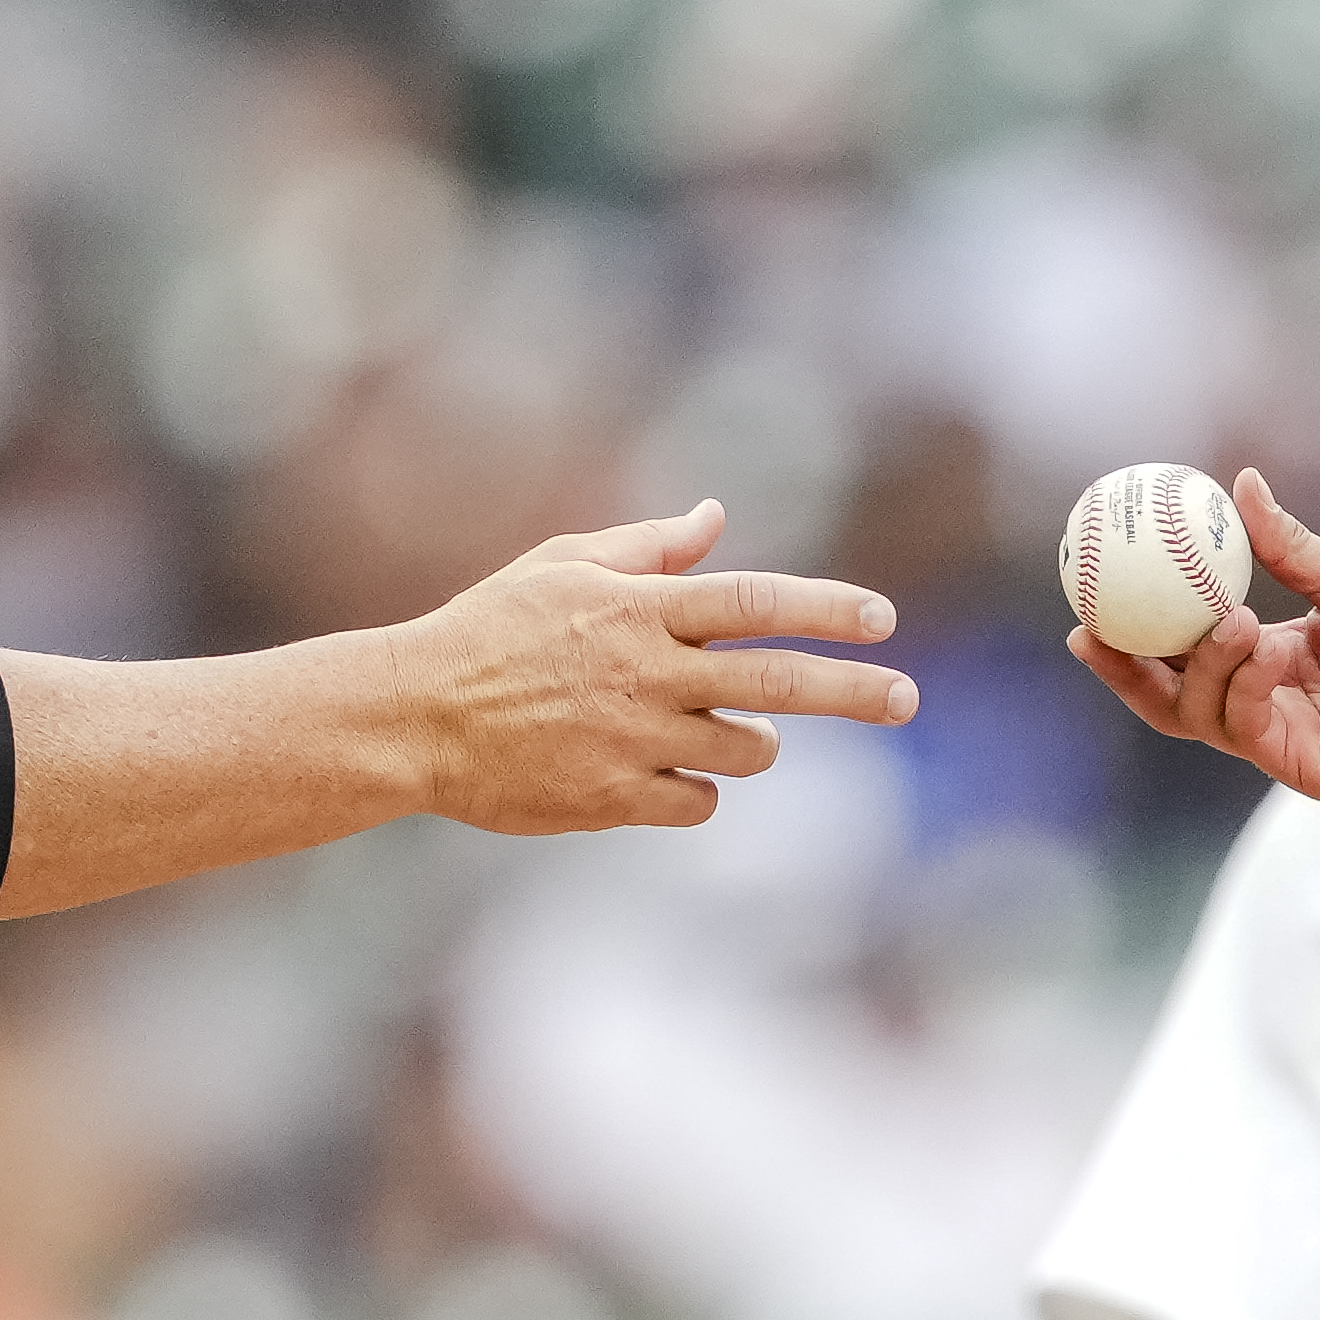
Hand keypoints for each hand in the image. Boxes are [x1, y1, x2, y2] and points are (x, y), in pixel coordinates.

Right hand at [407, 503, 914, 834]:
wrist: (413, 718)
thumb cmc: (489, 630)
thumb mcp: (561, 566)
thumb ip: (648, 547)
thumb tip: (715, 517)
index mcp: (637, 608)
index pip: (754, 601)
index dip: (825, 609)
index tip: (882, 618)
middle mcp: (645, 673)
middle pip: (775, 683)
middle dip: (853, 690)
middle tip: (906, 699)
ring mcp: (631, 740)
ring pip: (744, 751)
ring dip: (753, 742)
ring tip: (729, 730)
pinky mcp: (612, 799)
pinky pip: (696, 803)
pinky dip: (697, 789)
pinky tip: (660, 771)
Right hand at [1072, 471, 1319, 812]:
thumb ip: (1290, 546)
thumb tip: (1239, 483)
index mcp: (1271, 657)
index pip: (1183, 650)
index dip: (1134, 628)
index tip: (1093, 590)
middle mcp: (1264, 700)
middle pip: (1167, 695)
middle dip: (1122, 668)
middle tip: (1089, 629)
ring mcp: (1278, 738)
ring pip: (1198, 712)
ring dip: (1200, 663)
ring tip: (1232, 619)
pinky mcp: (1299, 766)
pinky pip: (1244, 726)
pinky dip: (1242, 684)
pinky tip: (1264, 648)